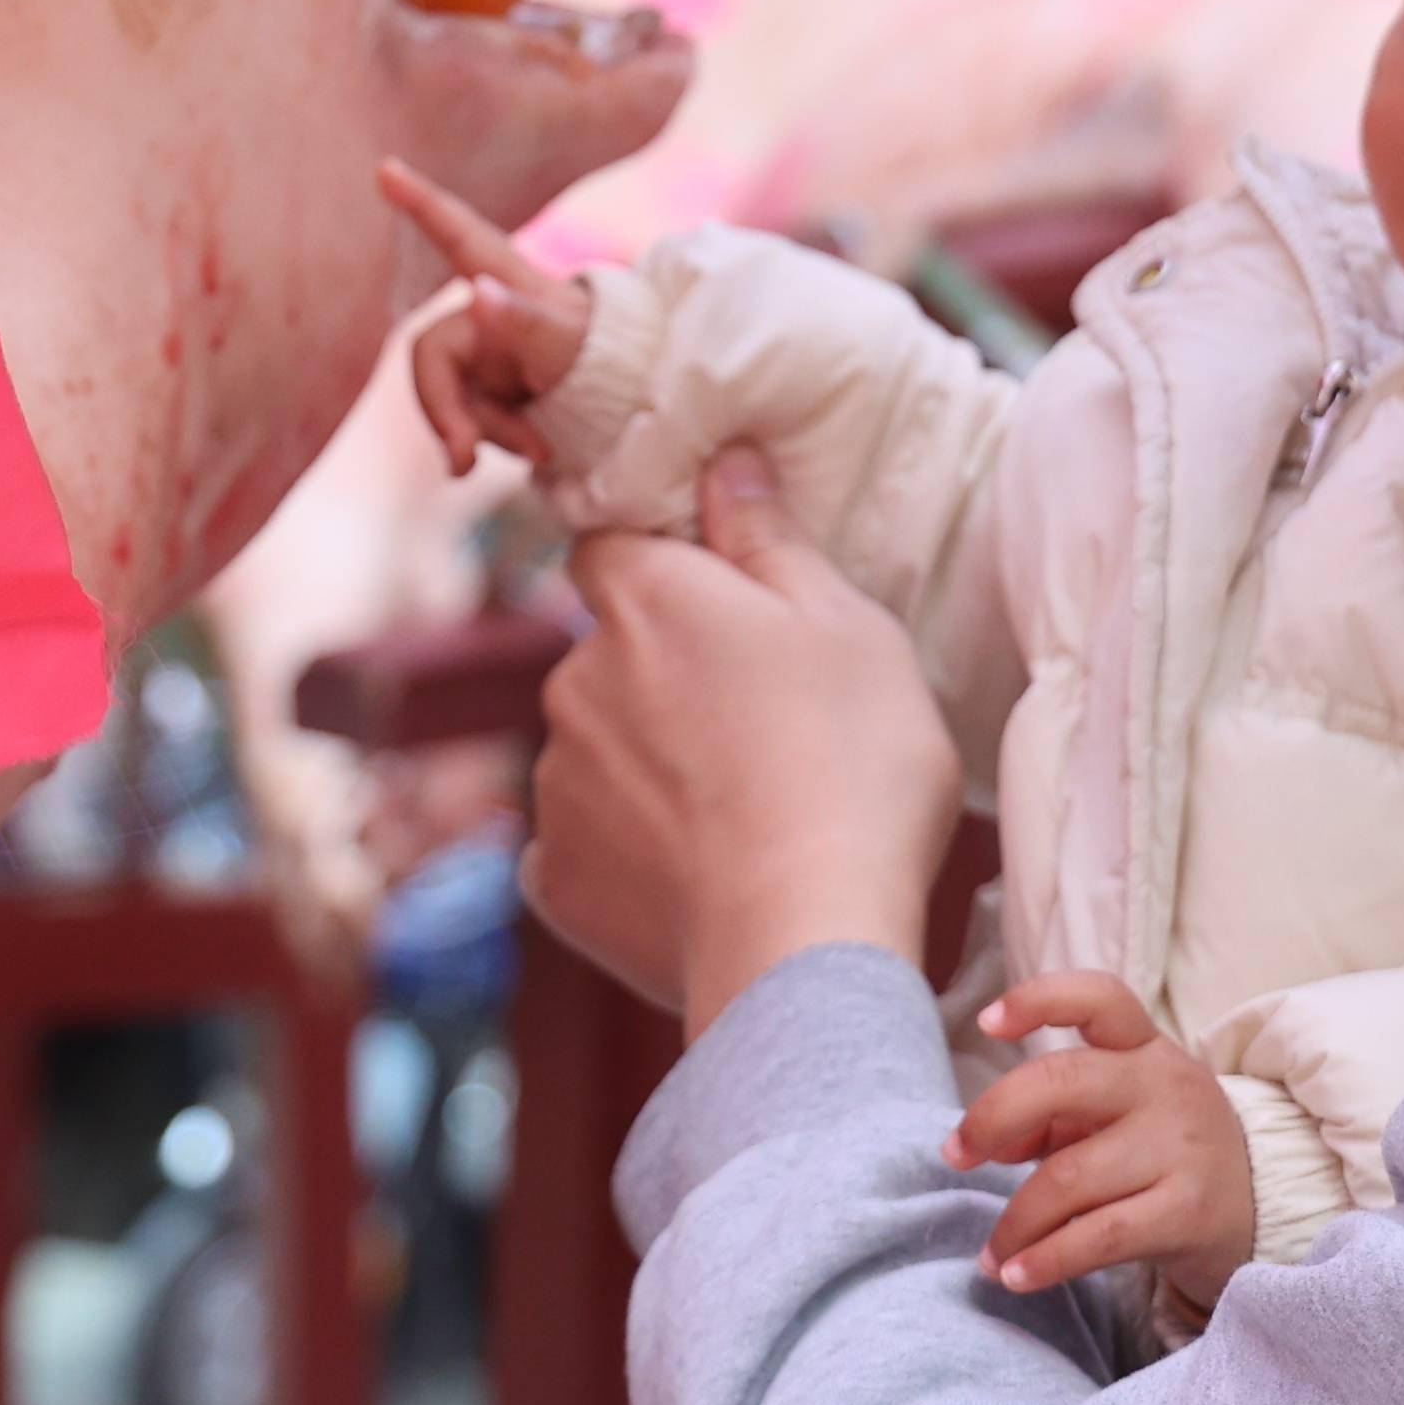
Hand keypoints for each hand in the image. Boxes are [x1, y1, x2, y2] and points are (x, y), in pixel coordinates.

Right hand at [384, 159, 599, 472]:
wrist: (631, 410)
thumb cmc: (608, 361)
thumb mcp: (570, 344)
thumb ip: (523, 321)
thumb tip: (476, 294)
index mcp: (507, 282)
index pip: (458, 234)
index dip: (421, 202)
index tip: (386, 166)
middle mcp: (485, 313)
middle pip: (430, 356)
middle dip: (446, 411)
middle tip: (464, 463)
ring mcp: (483, 353)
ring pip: (447, 397)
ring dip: (482, 432)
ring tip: (540, 450)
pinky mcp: (485, 390)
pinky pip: (465, 420)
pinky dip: (492, 440)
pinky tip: (534, 449)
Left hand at [537, 449, 965, 1034]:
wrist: (804, 942)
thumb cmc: (850, 767)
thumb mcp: (847, 625)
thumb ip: (769, 538)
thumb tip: (725, 462)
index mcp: (642, 598)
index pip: (611, 544)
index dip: (663, 568)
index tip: (721, 607)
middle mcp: (573, 678)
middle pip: (610, 654)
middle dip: (665, 678)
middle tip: (763, 729)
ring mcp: (555, 785)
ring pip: (597, 750)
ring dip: (647, 768)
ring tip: (744, 817)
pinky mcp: (553, 881)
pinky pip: (581, 849)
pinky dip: (627, 858)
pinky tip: (696, 879)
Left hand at [951, 973, 1255, 1311]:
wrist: (1257, 1211)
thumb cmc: (1163, 1151)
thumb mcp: (1116, 1116)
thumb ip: (1050, 1119)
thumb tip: (986, 1143)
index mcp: (1145, 1049)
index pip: (1098, 999)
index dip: (1038, 1000)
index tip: (987, 1022)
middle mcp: (1166, 1086)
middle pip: (1061, 1081)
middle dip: (991, 1117)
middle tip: (955, 1155)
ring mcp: (1181, 1148)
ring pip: (1068, 1176)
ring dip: (1013, 1222)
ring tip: (989, 1254)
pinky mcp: (1187, 1211)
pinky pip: (1098, 1236)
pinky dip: (1045, 1260)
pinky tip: (1015, 1274)